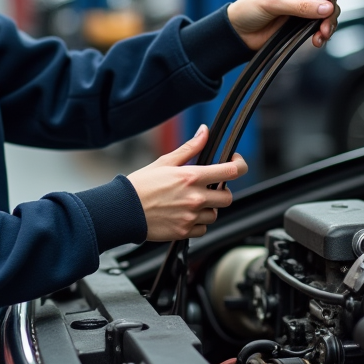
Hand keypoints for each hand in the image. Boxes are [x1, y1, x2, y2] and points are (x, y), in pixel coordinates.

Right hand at [126, 125, 246, 240]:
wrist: (123, 210)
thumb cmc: (141, 185)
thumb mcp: (165, 161)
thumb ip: (190, 148)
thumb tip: (204, 132)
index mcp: (191, 177)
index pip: (231, 171)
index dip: (240, 165)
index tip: (235, 163)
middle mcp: (195, 198)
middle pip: (228, 197)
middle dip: (221, 191)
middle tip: (208, 188)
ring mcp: (191, 217)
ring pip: (215, 214)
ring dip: (208, 208)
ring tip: (190, 202)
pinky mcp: (184, 232)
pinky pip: (203, 229)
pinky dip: (197, 223)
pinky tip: (183, 215)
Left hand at [227, 0, 343, 50]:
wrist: (240, 33)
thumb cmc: (249, 9)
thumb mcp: (273, 4)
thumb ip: (301, 6)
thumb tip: (327, 8)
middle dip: (333, 1)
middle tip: (325, 16)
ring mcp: (306, 2)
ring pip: (331, 6)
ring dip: (331, 20)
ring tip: (322, 33)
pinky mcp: (305, 19)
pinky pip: (323, 22)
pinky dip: (325, 31)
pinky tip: (318, 40)